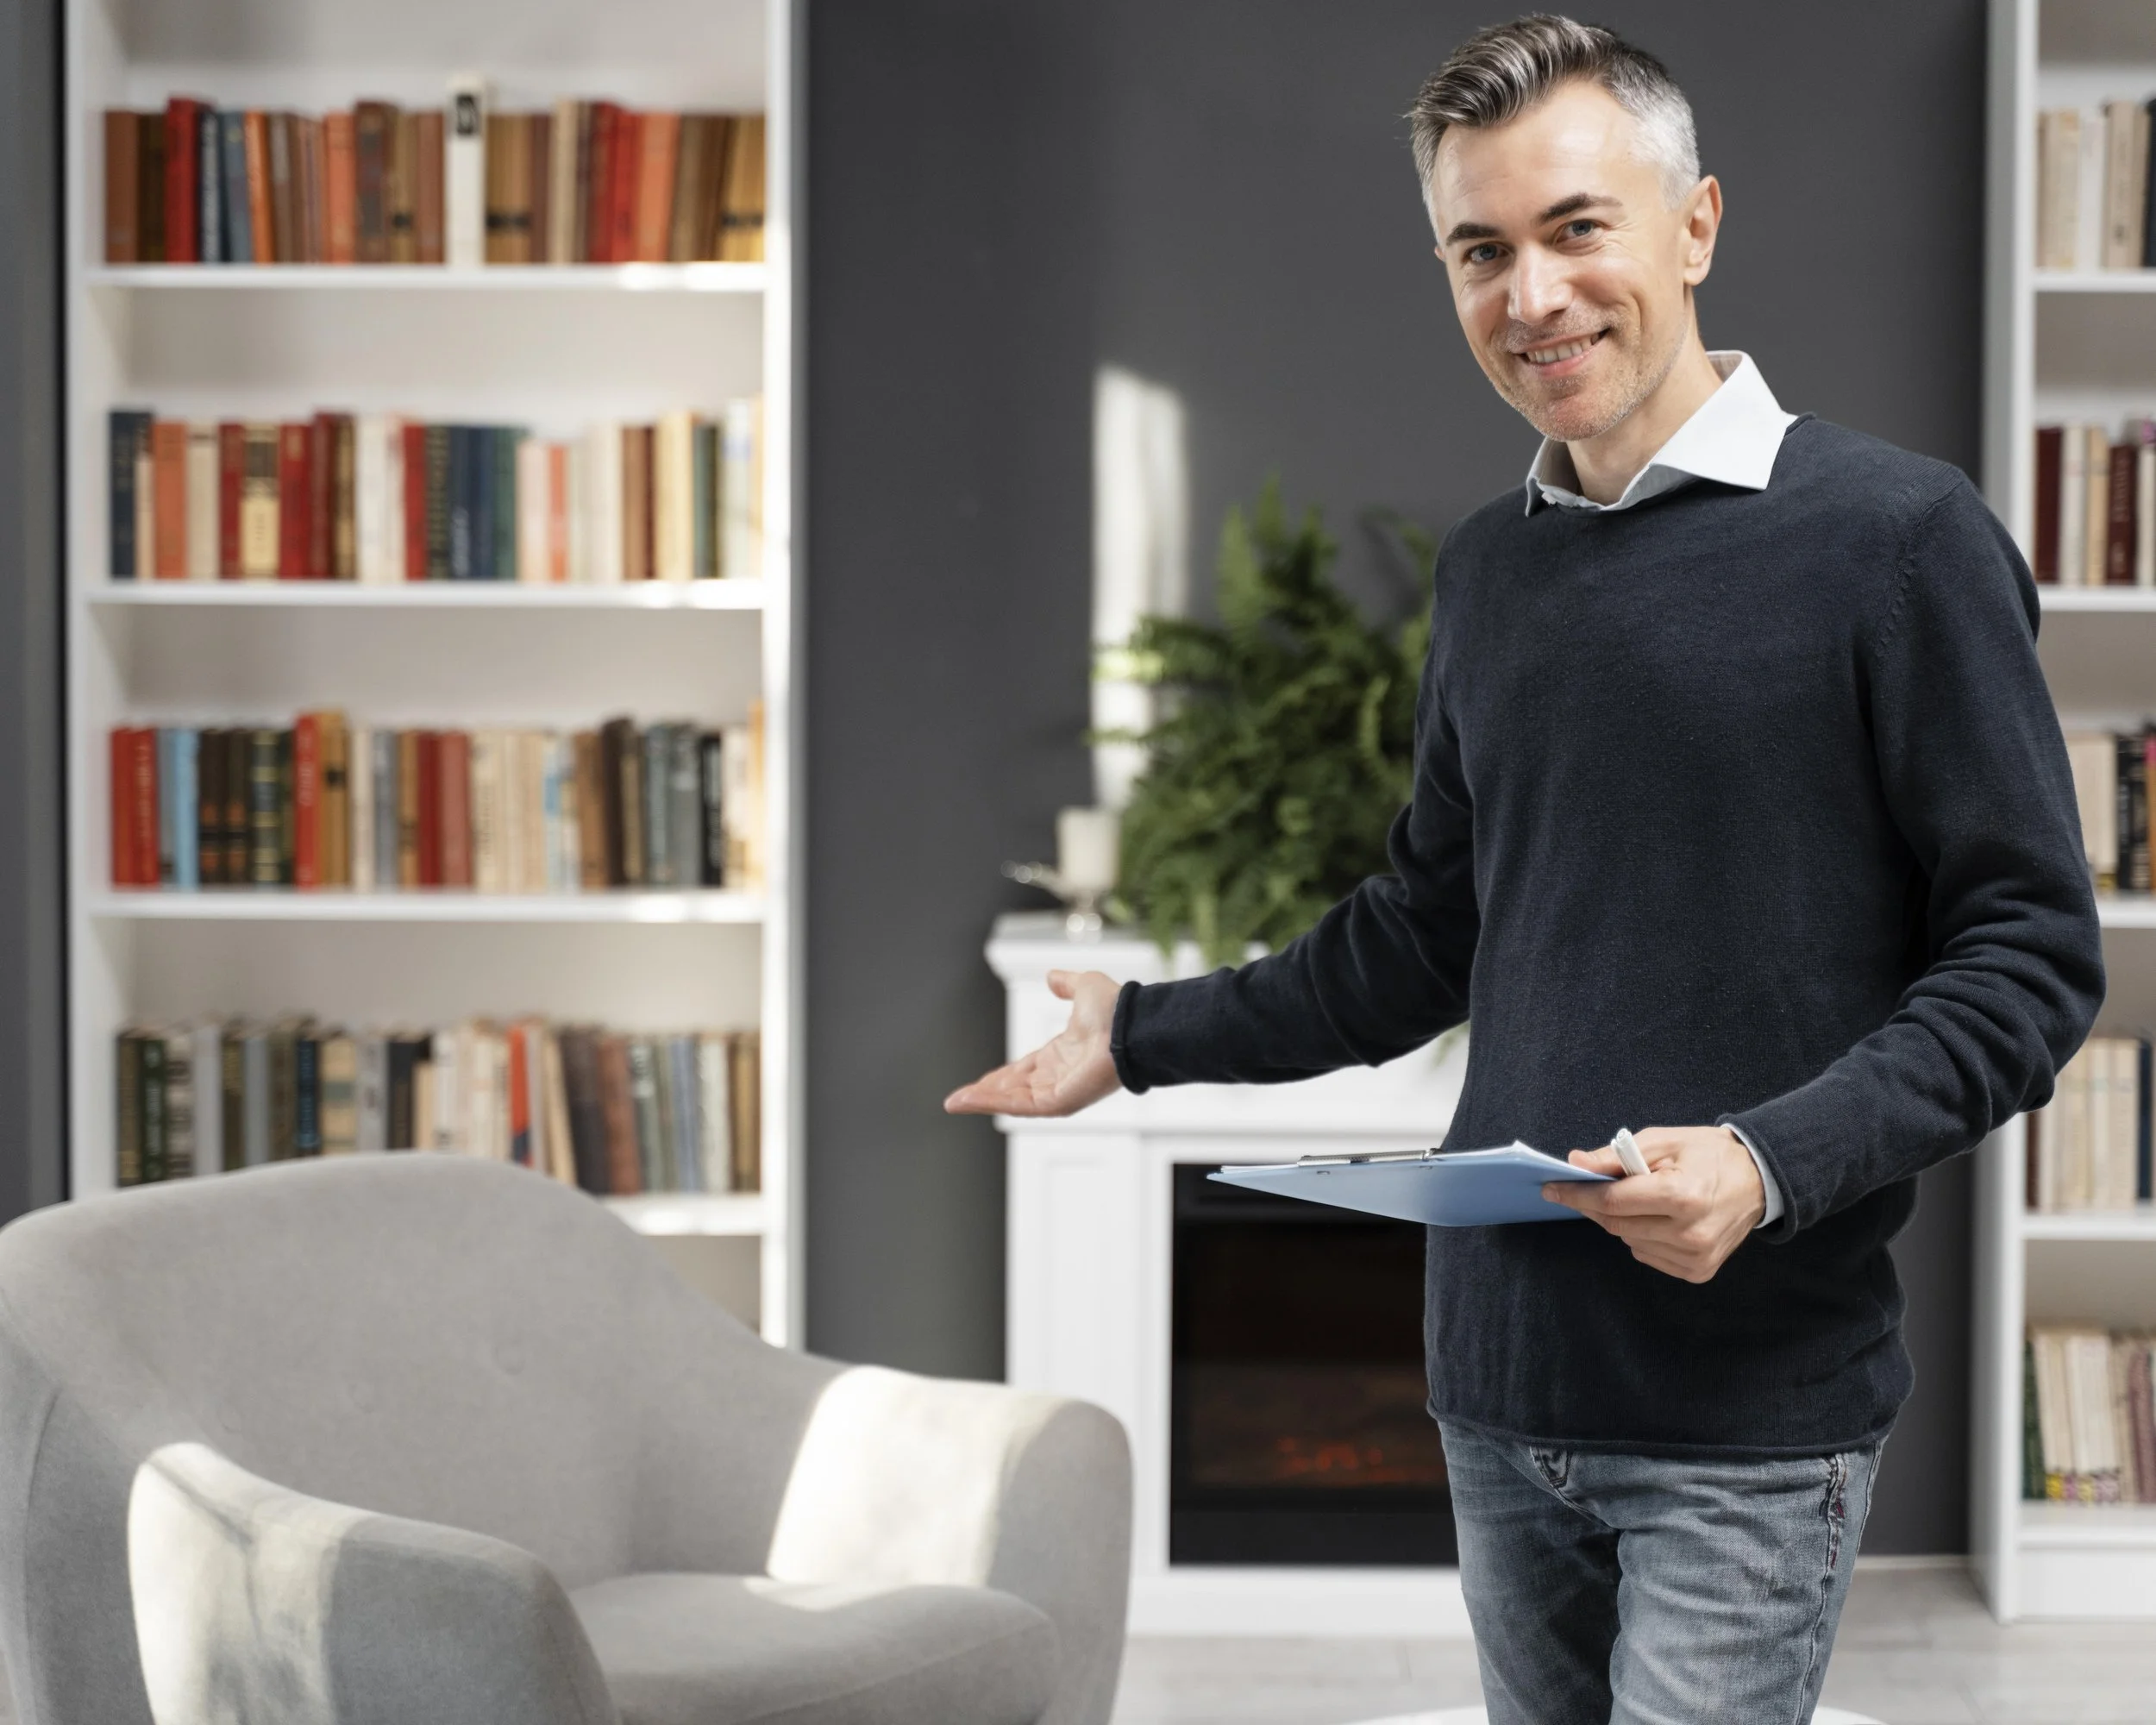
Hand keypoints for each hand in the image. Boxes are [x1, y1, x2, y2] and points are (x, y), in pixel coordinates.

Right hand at [943, 969, 1124, 1117]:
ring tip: (955, 1102)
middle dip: (986, 1093)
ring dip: (983, 1100)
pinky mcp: (1061, 1102)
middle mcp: (1061, 1076)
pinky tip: (970, 1099)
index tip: (981, 1080)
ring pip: (1013, 1100)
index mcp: (1063, 1054)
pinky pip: (1021, 1105)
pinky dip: (992, 1102)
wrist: (1133, 1024)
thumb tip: (1052, 976)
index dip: (1001, 1075)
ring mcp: (1061, 1092)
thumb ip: (1065, 984)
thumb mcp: (1083, 987)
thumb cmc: (1117, 1009)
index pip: (1025, 1069)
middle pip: (1015, 1088)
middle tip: (958, 1098)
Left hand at [1542, 1125, 1765, 1283]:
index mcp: (1683, 1196)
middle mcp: (1690, 1233)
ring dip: (1621, 1220)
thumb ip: (1617, 1155)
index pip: (1613, 1201)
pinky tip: (1658, 1219)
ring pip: (1628, 1241)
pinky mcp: (1698, 1272)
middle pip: (1616, 1224)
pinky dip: (1641, 1236)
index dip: (1577, 1193)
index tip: (1551, 1188)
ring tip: (1642, 1199)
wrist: (1759, 1181)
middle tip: (1584, 1187)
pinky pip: (1647, 1255)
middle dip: (1594, 1204)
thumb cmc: (1709, 1155)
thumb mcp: (1664, 1141)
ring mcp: (1695, 1257)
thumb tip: (1577, 1163)